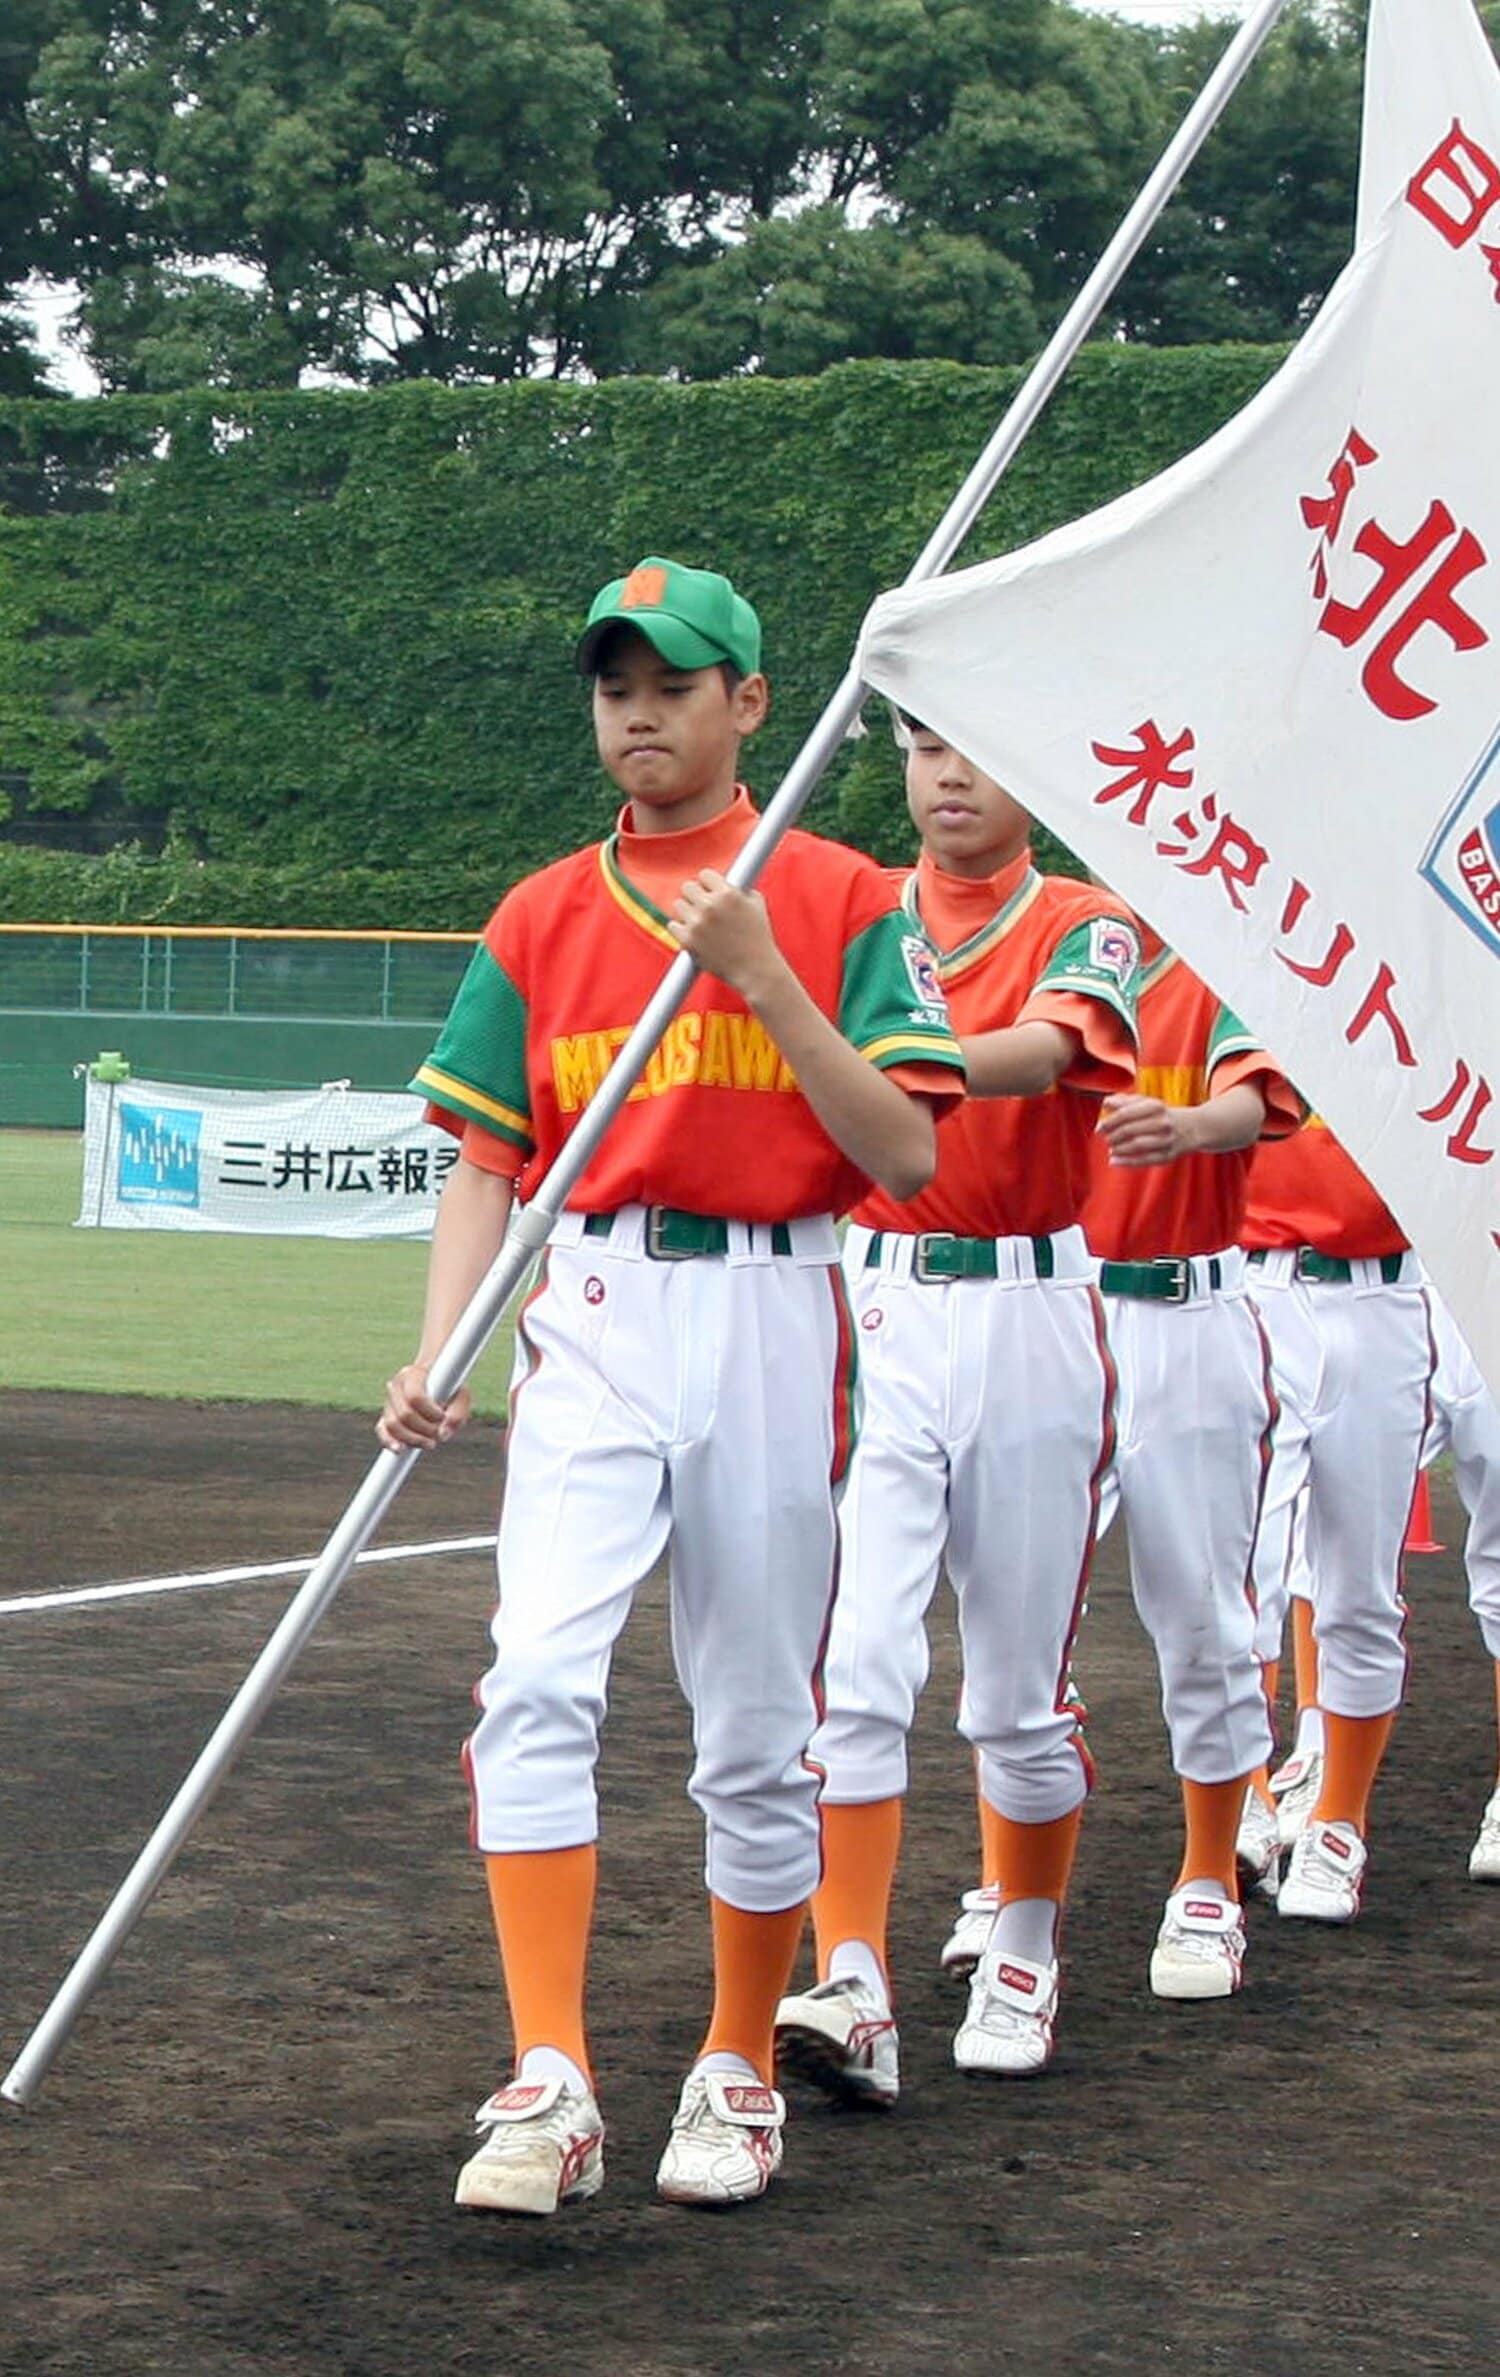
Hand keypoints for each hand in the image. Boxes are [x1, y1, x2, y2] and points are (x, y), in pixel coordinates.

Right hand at [377, 1362, 472, 1450]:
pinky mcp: (386, 1415)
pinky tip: (401, 1449)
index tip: (442, 1417)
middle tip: (439, 1434)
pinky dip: (389, 1441)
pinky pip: (382, 1430)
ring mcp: (389, 1400)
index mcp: (414, 1373)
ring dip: (413, 1438)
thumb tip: (443, 1434)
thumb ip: (458, 1413)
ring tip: (431, 1443)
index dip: (429, 1413)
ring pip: (393, 1424)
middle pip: (404, 1414)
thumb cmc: (451, 1388)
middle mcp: (396, 1385)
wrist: (437, 1381)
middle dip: (424, 1429)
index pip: (415, 1396)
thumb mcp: (462, 1395)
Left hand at [669, 869, 783, 999]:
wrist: (756, 970)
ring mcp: (697, 924)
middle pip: (687, 887)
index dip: (708, 883)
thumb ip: (739, 889)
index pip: (705, 875)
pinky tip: (694, 934)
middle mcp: (710, 906)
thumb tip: (726, 880)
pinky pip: (673, 925)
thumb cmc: (758, 938)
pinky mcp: (687, 941)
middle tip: (702, 906)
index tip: (709, 890)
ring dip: (688, 911)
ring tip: (700, 922)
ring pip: (678, 905)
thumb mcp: (756, 904)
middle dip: (695, 895)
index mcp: (727, 894)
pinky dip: (682, 929)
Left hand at [1097, 1093, 1189, 1166]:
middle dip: (1113, 1136)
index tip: (1099, 1128)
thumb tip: (1106, 1103)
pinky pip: (1145, 1160)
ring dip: (1119, 1148)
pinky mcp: (1168, 1155)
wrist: (1194, 1127)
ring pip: (1137, 1145)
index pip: (1126, 1113)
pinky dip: (1127, 1162)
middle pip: (1130, 1130)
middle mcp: (1163, 1122)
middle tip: (1105, 1139)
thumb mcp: (1147, 1102)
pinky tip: (1114, 1161)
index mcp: (1156, 1106)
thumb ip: (1125, 1101)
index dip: (1109, 1122)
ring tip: (1111, 1148)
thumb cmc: (1163, 1114)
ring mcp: (1167, 1140)